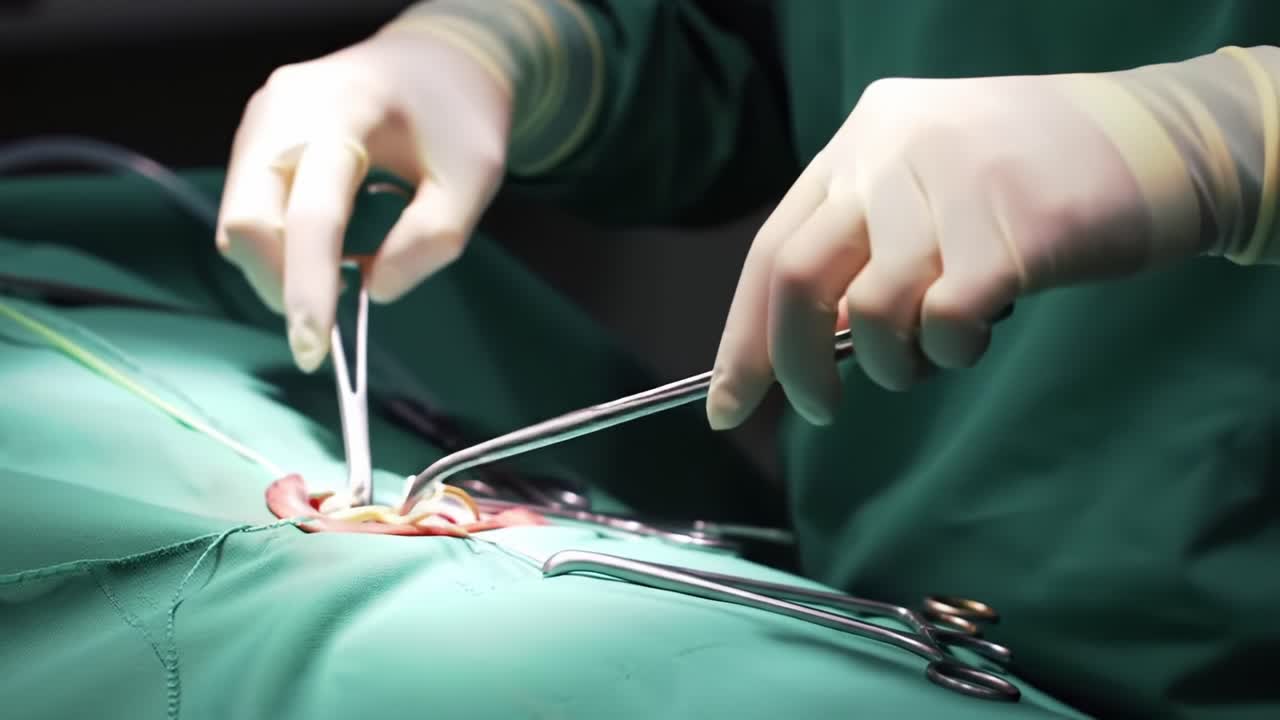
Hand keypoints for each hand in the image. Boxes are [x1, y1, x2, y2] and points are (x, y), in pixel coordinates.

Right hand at [216, 31, 510, 371]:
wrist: (434, 62)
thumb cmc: (457, 117)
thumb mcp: (475, 177)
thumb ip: (432, 237)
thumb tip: (376, 291)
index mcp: (343, 109)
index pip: (312, 212)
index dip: (308, 287)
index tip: (315, 349)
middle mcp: (283, 110)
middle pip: (248, 221)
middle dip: (279, 285)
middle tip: (322, 328)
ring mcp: (260, 122)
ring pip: (240, 223)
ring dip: (279, 270)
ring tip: (335, 280)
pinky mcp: (256, 141)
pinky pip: (249, 211)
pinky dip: (279, 249)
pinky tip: (323, 252)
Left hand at [707, 72, 1206, 428]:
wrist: (1157, 140)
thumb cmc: (1028, 182)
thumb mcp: (925, 192)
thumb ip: (863, 252)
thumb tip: (803, 343)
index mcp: (860, 139)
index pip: (772, 251)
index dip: (743, 339)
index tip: (728, 406)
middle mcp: (892, 148)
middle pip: (798, 278)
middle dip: (794, 366)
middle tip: (820, 410)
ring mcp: (952, 183)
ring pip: (874, 312)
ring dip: (895, 362)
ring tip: (939, 348)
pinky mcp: (1014, 227)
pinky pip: (946, 323)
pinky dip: (952, 350)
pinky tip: (980, 329)